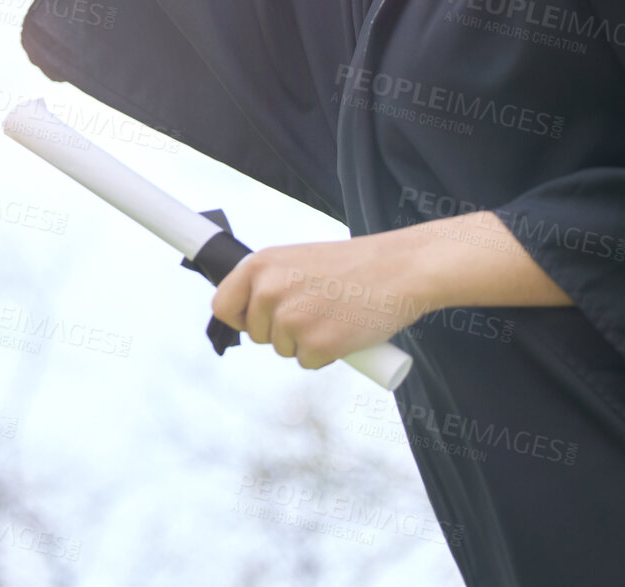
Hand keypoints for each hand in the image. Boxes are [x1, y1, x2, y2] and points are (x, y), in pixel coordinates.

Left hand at [210, 211, 573, 368]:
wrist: (402, 269)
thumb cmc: (354, 266)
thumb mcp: (299, 261)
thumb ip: (271, 282)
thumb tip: (247, 315)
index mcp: (261, 264)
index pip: (223, 306)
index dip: (240, 319)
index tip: (258, 321)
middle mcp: (268, 290)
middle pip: (255, 334)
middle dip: (281, 332)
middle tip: (316, 311)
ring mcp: (291, 318)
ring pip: (283, 349)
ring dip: (305, 343)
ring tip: (335, 315)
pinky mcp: (315, 344)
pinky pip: (308, 363)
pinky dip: (326, 355)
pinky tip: (346, 331)